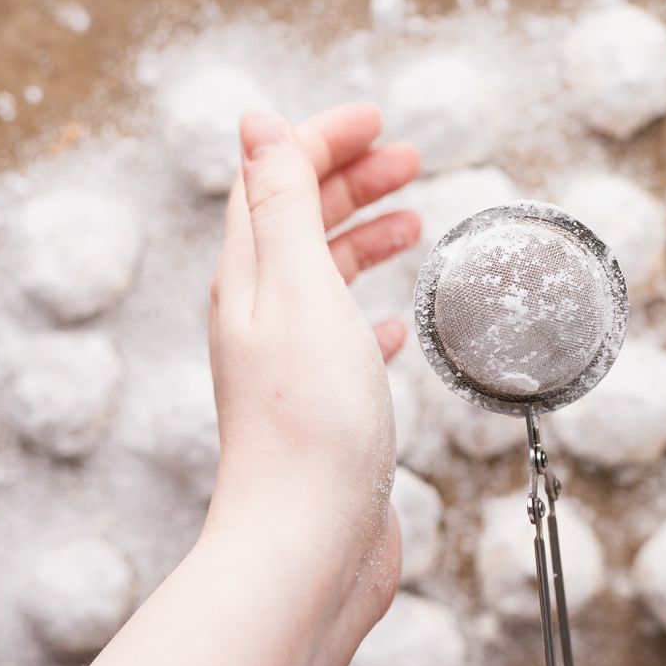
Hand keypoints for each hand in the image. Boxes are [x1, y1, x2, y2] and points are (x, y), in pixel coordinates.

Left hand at [206, 102, 420, 606]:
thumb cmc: (309, 421)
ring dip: (365, 238)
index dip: (320, 139)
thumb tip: (253, 119)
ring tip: (415, 220)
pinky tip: (397, 324)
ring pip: (325, 281)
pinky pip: (346, 345)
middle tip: (410, 158)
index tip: (379, 119)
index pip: (272, 181)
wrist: (307, 546)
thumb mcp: (298, 287)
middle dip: (350, 180)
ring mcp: (291, 369)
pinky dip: (373, 316)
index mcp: (249, 281)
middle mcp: (262, 320)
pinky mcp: (324, 415)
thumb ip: (280, 202)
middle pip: (298, 224)